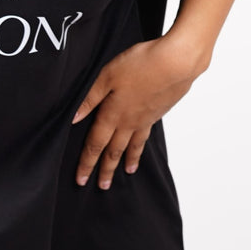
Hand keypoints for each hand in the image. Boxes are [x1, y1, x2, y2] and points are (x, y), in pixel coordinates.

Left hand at [71, 37, 208, 188]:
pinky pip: (145, 136)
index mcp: (113, 114)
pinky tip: (140, 147)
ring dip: (126, 161)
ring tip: (125, 173)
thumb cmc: (141, 64)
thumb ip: (90, 98)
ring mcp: (145, 119)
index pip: (95, 144)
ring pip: (132, 146)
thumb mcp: (107, 76)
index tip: (81, 179)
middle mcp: (129, 121)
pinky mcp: (158, 112)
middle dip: (105, 170)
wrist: (177, 63)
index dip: (86, 162)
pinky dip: (141, 147)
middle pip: (113, 151)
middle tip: (101, 187)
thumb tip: (73, 118)